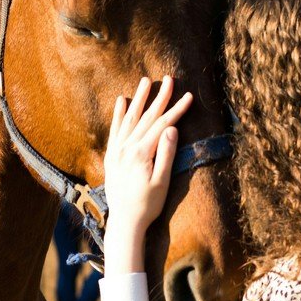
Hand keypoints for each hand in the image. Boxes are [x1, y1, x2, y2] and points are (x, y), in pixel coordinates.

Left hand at [103, 76, 192, 273]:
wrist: (125, 222)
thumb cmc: (147, 205)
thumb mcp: (162, 182)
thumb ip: (167, 154)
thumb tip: (172, 129)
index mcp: (141, 153)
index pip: (163, 125)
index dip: (177, 110)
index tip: (189, 96)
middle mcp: (126, 148)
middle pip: (147, 117)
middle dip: (160, 97)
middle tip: (169, 79)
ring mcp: (117, 151)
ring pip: (130, 118)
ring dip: (139, 99)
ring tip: (146, 81)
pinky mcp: (111, 156)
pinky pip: (115, 129)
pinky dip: (118, 114)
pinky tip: (122, 101)